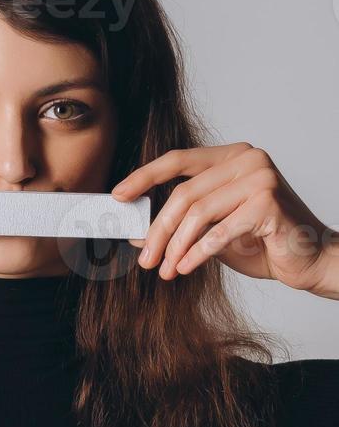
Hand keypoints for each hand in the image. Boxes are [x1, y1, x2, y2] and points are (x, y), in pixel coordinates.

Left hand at [111, 142, 338, 296]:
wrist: (308, 260)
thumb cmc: (261, 242)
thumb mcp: (210, 232)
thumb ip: (178, 225)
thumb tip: (134, 234)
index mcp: (231, 156)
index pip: (178, 159)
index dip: (144, 176)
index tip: (118, 195)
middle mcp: (247, 159)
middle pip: (184, 193)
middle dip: (159, 229)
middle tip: (145, 259)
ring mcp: (260, 177)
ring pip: (198, 212)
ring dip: (175, 246)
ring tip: (164, 270)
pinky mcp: (268, 202)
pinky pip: (219, 231)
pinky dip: (198, 252)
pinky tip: (185, 267)